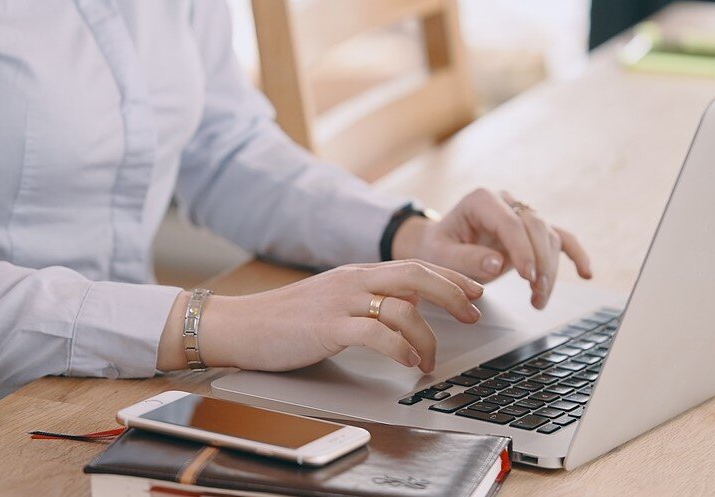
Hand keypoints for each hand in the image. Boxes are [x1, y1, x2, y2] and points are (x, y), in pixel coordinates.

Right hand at [157, 260, 483, 373]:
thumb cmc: (286, 318)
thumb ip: (369, 299)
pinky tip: (409, 362)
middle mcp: (354, 280)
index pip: (414, 265)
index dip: (449, 276)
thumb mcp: (334, 299)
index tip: (474, 290)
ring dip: (427, 337)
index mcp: (357, 272)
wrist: (241, 325)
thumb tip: (408, 308)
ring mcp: (342, 302)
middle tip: (474, 313)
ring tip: (431, 360)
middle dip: (453, 293)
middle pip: (417, 275)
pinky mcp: (329, 327)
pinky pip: (377, 334)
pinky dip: (401, 349)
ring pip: (402, 308)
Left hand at [392, 188, 591, 308]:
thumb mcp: (441, 256)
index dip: (523, 249)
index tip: (526, 276)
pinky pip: (560, 238)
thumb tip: (497, 263)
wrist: (439, 245)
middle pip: (536, 228)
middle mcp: (505, 202)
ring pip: (548, 237)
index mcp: (481, 200)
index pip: (511, 222)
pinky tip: (586, 273)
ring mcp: (521, 214)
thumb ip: (465, 258)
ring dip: (549, 270)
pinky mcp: (531, 231)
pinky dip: (575, 254)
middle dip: (540, 263)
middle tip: (536, 293)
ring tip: (538, 299)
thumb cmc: (438, 248)